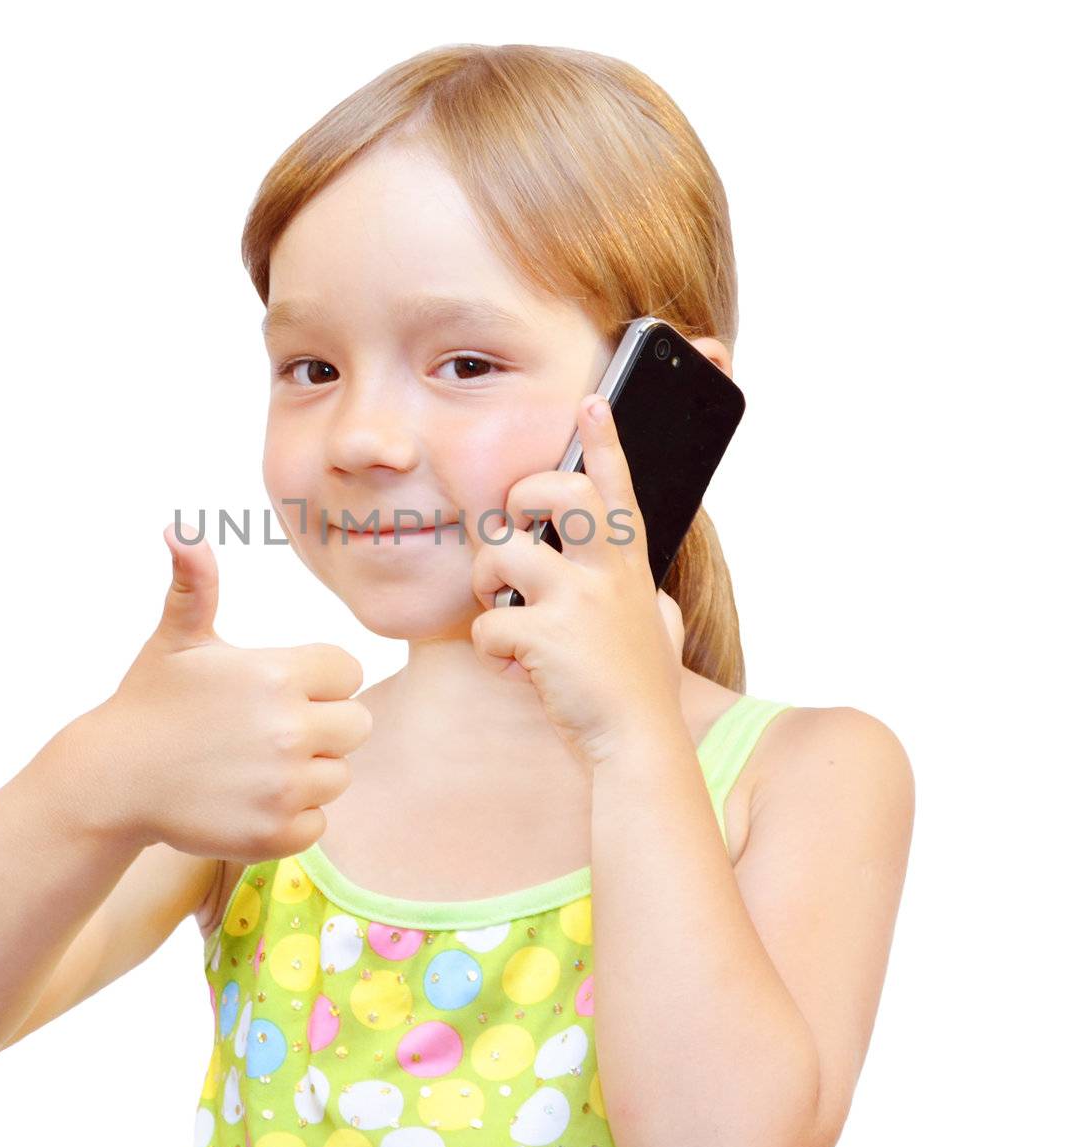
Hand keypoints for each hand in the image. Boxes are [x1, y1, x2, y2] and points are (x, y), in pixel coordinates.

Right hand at [74, 527, 372, 857]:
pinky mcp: (275, 833)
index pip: (349, 671)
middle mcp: (289, 730)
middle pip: (357, 724)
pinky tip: (251, 799)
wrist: (111, 779)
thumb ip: (196, 584)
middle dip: (323, 725)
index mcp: (277, 675)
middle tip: (272, 730)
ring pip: (339, 775)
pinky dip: (292, 817)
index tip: (279, 690)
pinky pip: (319, 823)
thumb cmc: (151, 701)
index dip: (320, 679)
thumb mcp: (177, 637)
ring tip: (256, 765)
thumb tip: (179, 529)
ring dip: (309, 772)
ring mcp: (284, 786)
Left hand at [469, 393, 687, 768]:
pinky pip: (488, 622)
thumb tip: (657, 602)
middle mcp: (609, 571)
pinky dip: (491, 650)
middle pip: (558, 492)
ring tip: (506, 612)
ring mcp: (579, 601)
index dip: (604, 440)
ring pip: (501, 552)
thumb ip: (651, 604)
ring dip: (488, 585)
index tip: (591, 402)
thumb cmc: (640, 689)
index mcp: (629, 564)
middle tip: (514, 533)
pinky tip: (516, 669)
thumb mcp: (658, 631)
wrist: (638, 744)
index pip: (617, 487)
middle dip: (520, 499)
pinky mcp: (547, 635)